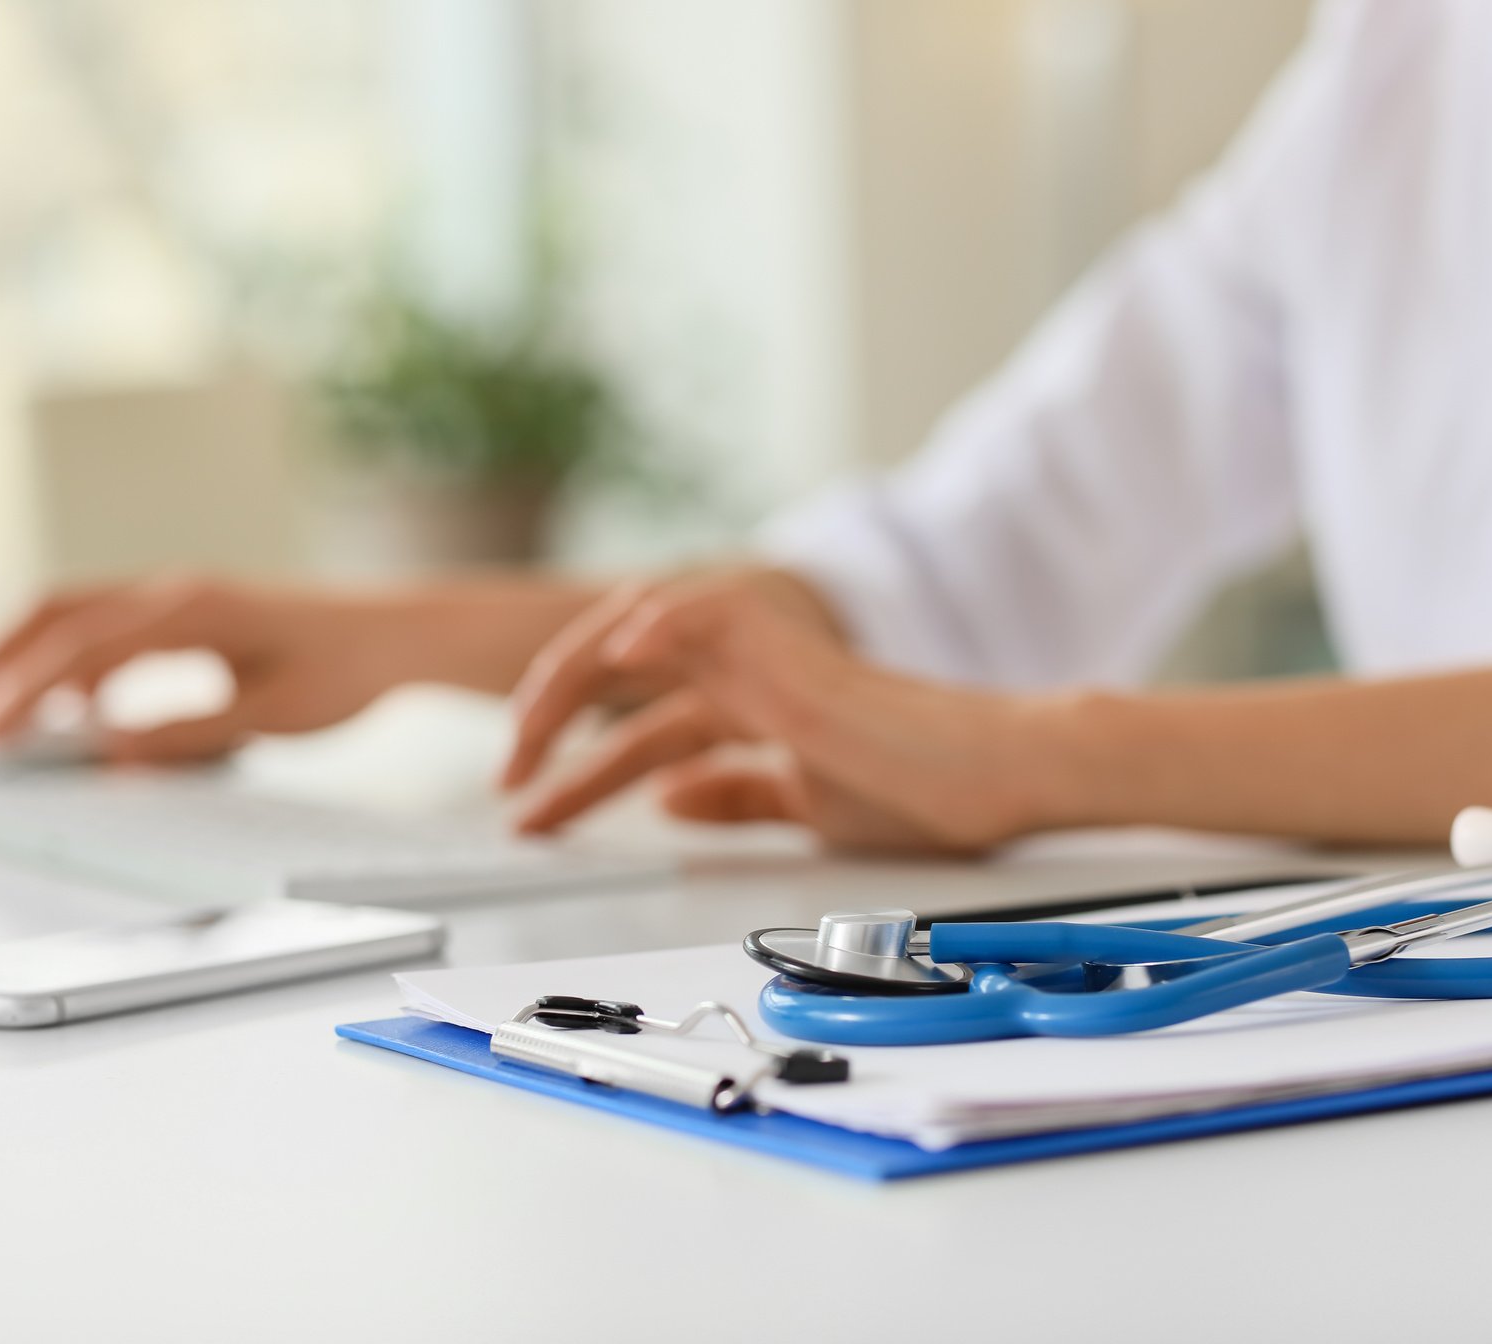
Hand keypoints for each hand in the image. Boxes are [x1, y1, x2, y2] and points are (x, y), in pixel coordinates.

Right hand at [0, 577, 440, 762]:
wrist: (393, 635)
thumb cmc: (343, 673)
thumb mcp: (270, 716)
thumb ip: (187, 734)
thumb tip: (107, 753)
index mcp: (192, 612)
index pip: (85, 651)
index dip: (27, 694)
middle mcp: (174, 593)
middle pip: (58, 614)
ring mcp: (177, 596)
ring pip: (74, 612)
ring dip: (22, 654)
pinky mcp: (185, 611)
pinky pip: (107, 624)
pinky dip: (68, 658)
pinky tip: (63, 707)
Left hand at [513, 585, 1078, 852]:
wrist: (984, 779)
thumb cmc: (915, 792)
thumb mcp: (800, 805)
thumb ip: (735, 795)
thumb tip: (666, 799)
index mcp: (742, 704)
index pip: (632, 727)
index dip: (576, 771)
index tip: (532, 814)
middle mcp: (741, 670)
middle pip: (616, 675)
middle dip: (548, 725)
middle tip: (508, 785)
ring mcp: (763, 653)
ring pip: (640, 635)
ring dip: (575, 680)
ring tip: (526, 739)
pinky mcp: (792, 650)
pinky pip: (708, 615)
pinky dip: (655, 628)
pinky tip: (614, 658)